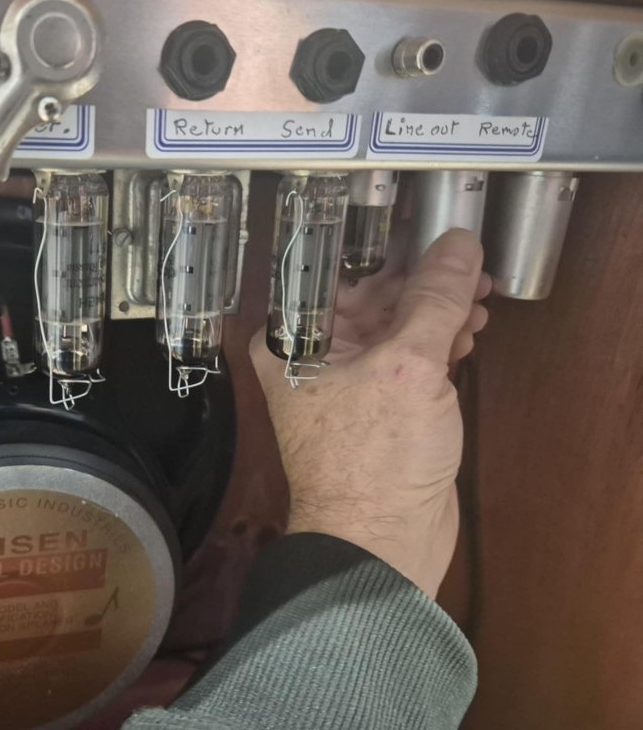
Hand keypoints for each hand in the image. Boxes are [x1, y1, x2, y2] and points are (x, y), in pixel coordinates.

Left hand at [249, 229, 490, 597]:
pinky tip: (469, 329)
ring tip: (478, 297)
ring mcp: (348, 381)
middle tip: (468, 263)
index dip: (382, 247)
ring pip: (395, 327)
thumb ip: (434, 300)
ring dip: (437, 311)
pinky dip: (438, 342)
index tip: (425, 225)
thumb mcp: (409, 367)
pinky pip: (409, 357)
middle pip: (370, 297)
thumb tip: (457, 245)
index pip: (333, 272)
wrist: (382, 542)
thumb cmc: (375, 457)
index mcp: (290, 340)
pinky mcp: (381, 405)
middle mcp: (311, 355)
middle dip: (422, 282)